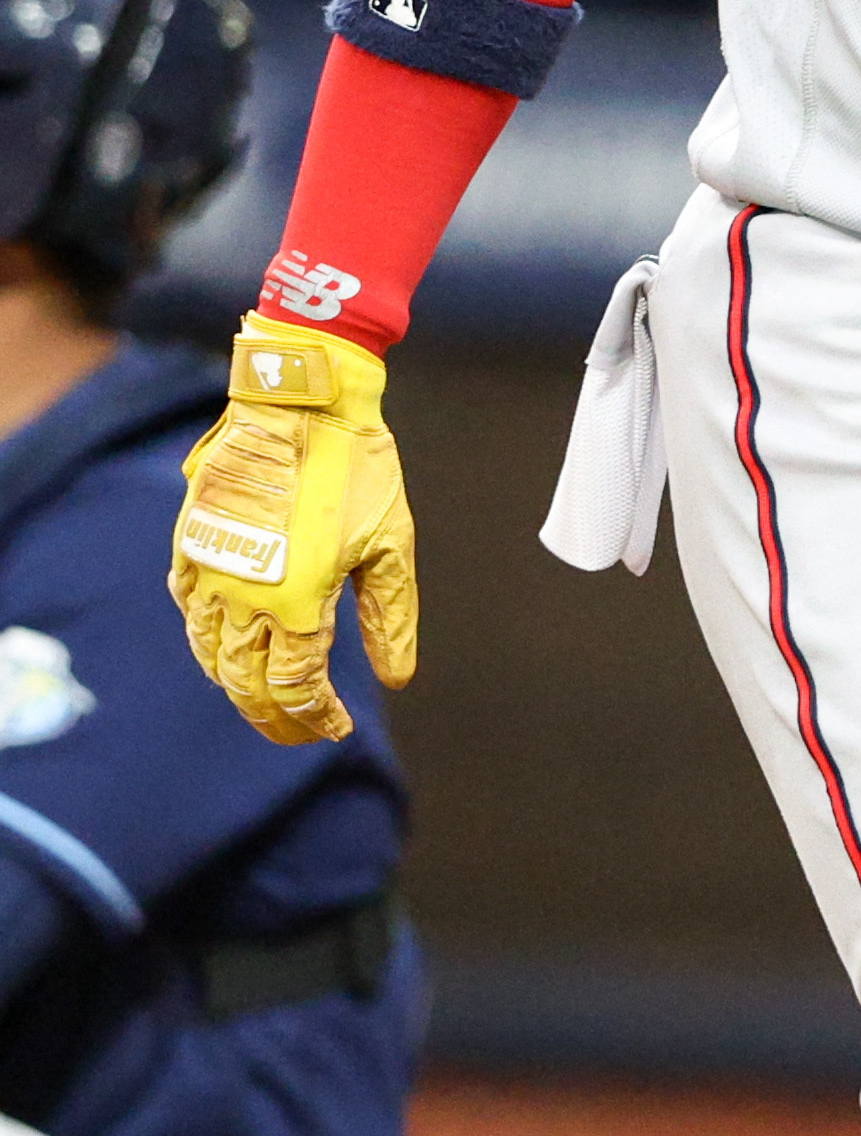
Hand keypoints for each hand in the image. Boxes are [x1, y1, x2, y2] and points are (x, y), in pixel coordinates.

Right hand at [172, 319, 419, 745]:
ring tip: (266, 701)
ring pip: (210, 654)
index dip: (313, 718)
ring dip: (235, 686)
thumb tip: (395, 679)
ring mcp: (208, 571)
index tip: (334, 729)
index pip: (295, 687)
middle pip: (246, 684)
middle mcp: (243, 596)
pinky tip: (223, 650)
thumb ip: (391, 618)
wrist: (300, 403)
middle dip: (274, 718)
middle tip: (302, 732)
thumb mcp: (392, 544)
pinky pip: (189, 610)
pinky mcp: (189, 544)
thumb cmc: (357, 469)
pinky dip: (205, 642)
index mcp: (298, 602)